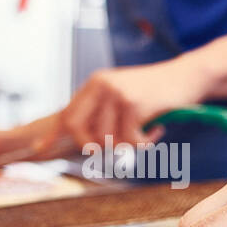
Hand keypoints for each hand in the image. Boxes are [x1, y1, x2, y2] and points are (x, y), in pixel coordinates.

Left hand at [54, 59, 207, 149]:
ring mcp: (116, 94)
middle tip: (116, 148)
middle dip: (92, 147)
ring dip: (129, 146)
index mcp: (95, 84)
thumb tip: (86, 143)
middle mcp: (101, 85)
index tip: (39, 150)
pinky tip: (157, 130)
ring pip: (107, 141)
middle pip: (79, 131)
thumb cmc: (156, 92)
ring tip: (146, 133)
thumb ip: (104, 113)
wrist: (187, 77)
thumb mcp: (124, 97)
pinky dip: (145, 143)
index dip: (53, 135)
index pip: (67, 113)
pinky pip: (129, 141)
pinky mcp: (133, 104)